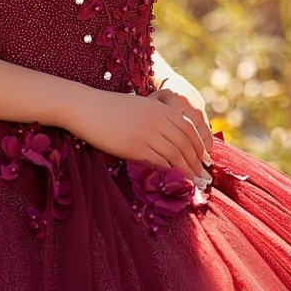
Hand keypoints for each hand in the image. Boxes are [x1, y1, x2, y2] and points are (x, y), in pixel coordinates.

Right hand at [63, 87, 211, 185]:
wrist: (84, 108)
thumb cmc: (107, 107)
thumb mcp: (138, 105)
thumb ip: (156, 116)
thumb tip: (169, 135)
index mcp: (160, 108)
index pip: (189, 128)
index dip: (200, 146)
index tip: (206, 160)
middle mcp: (157, 119)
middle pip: (185, 144)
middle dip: (198, 163)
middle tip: (205, 178)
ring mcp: (146, 133)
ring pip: (176, 156)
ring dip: (189, 172)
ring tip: (195, 185)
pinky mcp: (134, 147)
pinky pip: (158, 163)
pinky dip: (170, 174)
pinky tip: (175, 182)